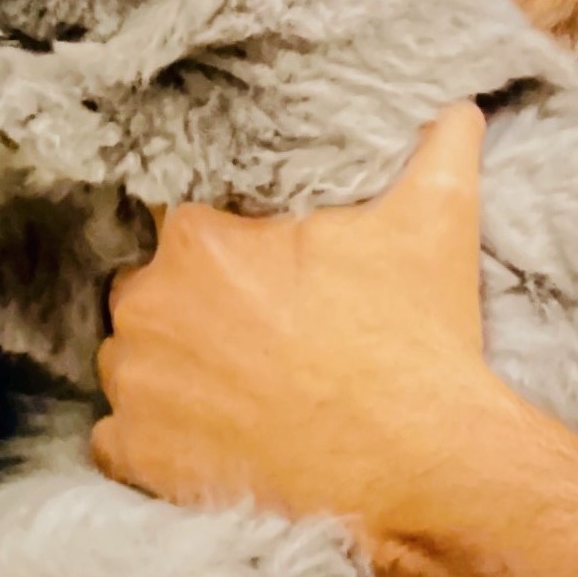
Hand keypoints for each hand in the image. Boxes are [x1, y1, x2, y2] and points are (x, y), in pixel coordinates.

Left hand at [89, 105, 521, 541]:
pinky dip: (151, 439)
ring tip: (238, 388)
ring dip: (169, 369)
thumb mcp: (435, 224)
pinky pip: (116, 437)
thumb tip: (461, 109)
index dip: (225, 245)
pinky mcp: (139, 456)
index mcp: (200, 240)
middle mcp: (149, 307)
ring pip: (131, 360)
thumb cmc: (415, 340)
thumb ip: (440, 152)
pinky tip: (208, 438)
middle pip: (151, 290)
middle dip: (194, 306)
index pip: (180, 221)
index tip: (263, 270)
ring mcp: (137, 386)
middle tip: (260, 332)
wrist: (419, 467)